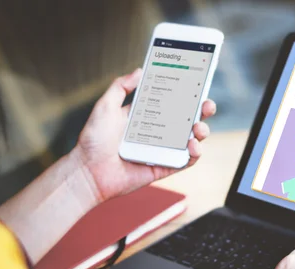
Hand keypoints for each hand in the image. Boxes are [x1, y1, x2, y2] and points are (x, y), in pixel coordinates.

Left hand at [71, 68, 216, 201]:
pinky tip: (193, 146)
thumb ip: (121, 87)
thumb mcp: (105, 106)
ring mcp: (162, 150)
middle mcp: (158, 132)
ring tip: (198, 128)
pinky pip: (186, 161)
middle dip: (202, 110)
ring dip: (201, 132)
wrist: (88, 171)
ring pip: (191, 139)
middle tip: (207, 104)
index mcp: (147, 115)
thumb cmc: (93, 141)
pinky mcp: (164, 167)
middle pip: (187, 118)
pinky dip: (194, 154)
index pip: (172, 101)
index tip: (197, 83)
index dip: (187, 93)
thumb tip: (140, 70)